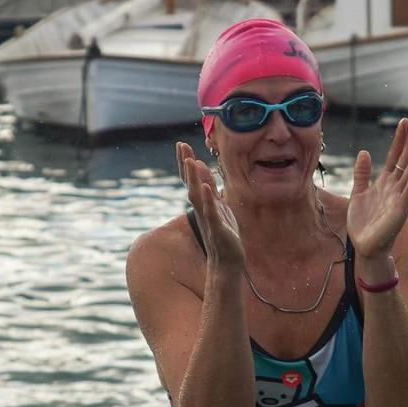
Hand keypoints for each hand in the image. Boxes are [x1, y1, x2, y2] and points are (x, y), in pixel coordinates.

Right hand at [176, 142, 242, 272]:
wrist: (227, 262)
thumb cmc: (223, 233)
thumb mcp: (218, 206)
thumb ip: (210, 188)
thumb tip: (200, 166)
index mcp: (202, 203)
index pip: (191, 180)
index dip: (185, 163)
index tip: (181, 144)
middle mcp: (201, 209)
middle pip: (191, 184)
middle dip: (186, 165)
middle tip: (181, 146)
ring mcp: (208, 219)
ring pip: (199, 197)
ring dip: (194, 180)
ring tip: (191, 162)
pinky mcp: (218, 229)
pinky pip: (212, 213)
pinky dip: (209, 201)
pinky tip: (207, 188)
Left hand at [347, 118, 407, 259]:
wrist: (365, 247)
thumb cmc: (363, 223)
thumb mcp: (358, 193)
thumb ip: (362, 174)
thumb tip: (364, 152)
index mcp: (385, 182)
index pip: (394, 156)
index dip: (399, 139)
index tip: (404, 122)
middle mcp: (395, 187)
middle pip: (405, 159)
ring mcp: (400, 197)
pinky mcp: (401, 209)